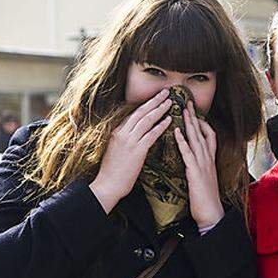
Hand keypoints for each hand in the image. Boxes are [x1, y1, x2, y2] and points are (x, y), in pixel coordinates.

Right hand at [90, 89, 172, 212]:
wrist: (108, 185)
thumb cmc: (112, 171)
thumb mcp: (115, 150)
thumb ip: (125, 140)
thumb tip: (136, 135)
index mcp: (117, 132)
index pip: (133, 114)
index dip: (146, 105)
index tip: (155, 98)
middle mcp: (122, 133)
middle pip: (141, 112)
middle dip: (154, 101)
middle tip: (165, 92)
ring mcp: (129, 141)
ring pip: (147, 120)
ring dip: (159, 109)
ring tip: (169, 102)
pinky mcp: (137, 151)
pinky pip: (151, 135)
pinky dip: (160, 126)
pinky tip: (169, 120)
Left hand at [175, 101, 224, 228]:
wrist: (211, 214)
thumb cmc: (205, 200)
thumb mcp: (204, 179)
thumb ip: (200, 168)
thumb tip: (193, 162)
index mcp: (210, 161)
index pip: (210, 136)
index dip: (203, 123)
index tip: (195, 114)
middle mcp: (208, 159)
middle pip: (202, 132)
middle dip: (195, 116)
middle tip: (188, 102)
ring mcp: (203, 165)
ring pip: (197, 138)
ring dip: (189, 123)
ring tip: (183, 109)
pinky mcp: (196, 172)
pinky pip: (189, 153)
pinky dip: (183, 141)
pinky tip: (176, 131)